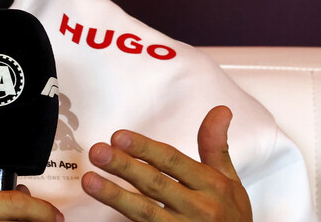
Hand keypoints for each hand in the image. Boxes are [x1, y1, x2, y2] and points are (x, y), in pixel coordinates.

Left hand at [81, 106, 252, 220]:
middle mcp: (199, 208)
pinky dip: (124, 221)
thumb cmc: (231, 216)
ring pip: (145, 212)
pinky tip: (103, 214)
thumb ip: (215, 146)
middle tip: (98, 152)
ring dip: (115, 196)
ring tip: (90, 182)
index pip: (172, 162)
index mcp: (211, 185)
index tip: (118, 136)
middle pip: (155, 184)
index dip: (145, 148)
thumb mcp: (229, 180)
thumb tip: (220, 110)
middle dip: (124, 167)